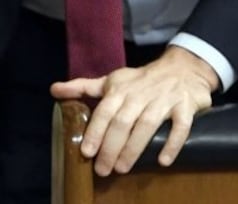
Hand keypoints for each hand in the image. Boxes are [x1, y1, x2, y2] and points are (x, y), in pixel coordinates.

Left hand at [50, 46, 217, 175]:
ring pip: (147, 125)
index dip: (94, 131)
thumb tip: (53, 90)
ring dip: (134, 148)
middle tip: (103, 169)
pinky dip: (172, 143)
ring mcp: (163, 100)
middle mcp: (140, 95)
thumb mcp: (111, 81)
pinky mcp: (185, 106)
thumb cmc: (141, 80)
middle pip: (122, 122)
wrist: (183, 68)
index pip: (104, 111)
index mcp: (120, 90)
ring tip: (123, 168)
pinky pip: (180, 126)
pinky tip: (163, 161)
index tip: (86, 152)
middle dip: (110, 147)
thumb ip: (82, 87)